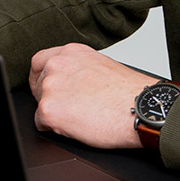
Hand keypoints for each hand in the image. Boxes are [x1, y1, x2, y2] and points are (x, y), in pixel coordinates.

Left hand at [28, 44, 156, 149]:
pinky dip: (54, 127)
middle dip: (50, 96)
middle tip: (70, 107)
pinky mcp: (49, 109)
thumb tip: (71, 79)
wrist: (141, 110)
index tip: (46, 86)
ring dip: (55, 111)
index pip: (40, 61)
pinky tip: (75, 126)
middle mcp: (57, 65)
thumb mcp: (101, 65)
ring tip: (80, 116)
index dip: (42, 77)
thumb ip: (78, 67)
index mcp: (70, 52)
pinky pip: (41, 123)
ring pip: (40, 103)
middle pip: (38, 84)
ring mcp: (51, 86)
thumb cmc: (130, 93)